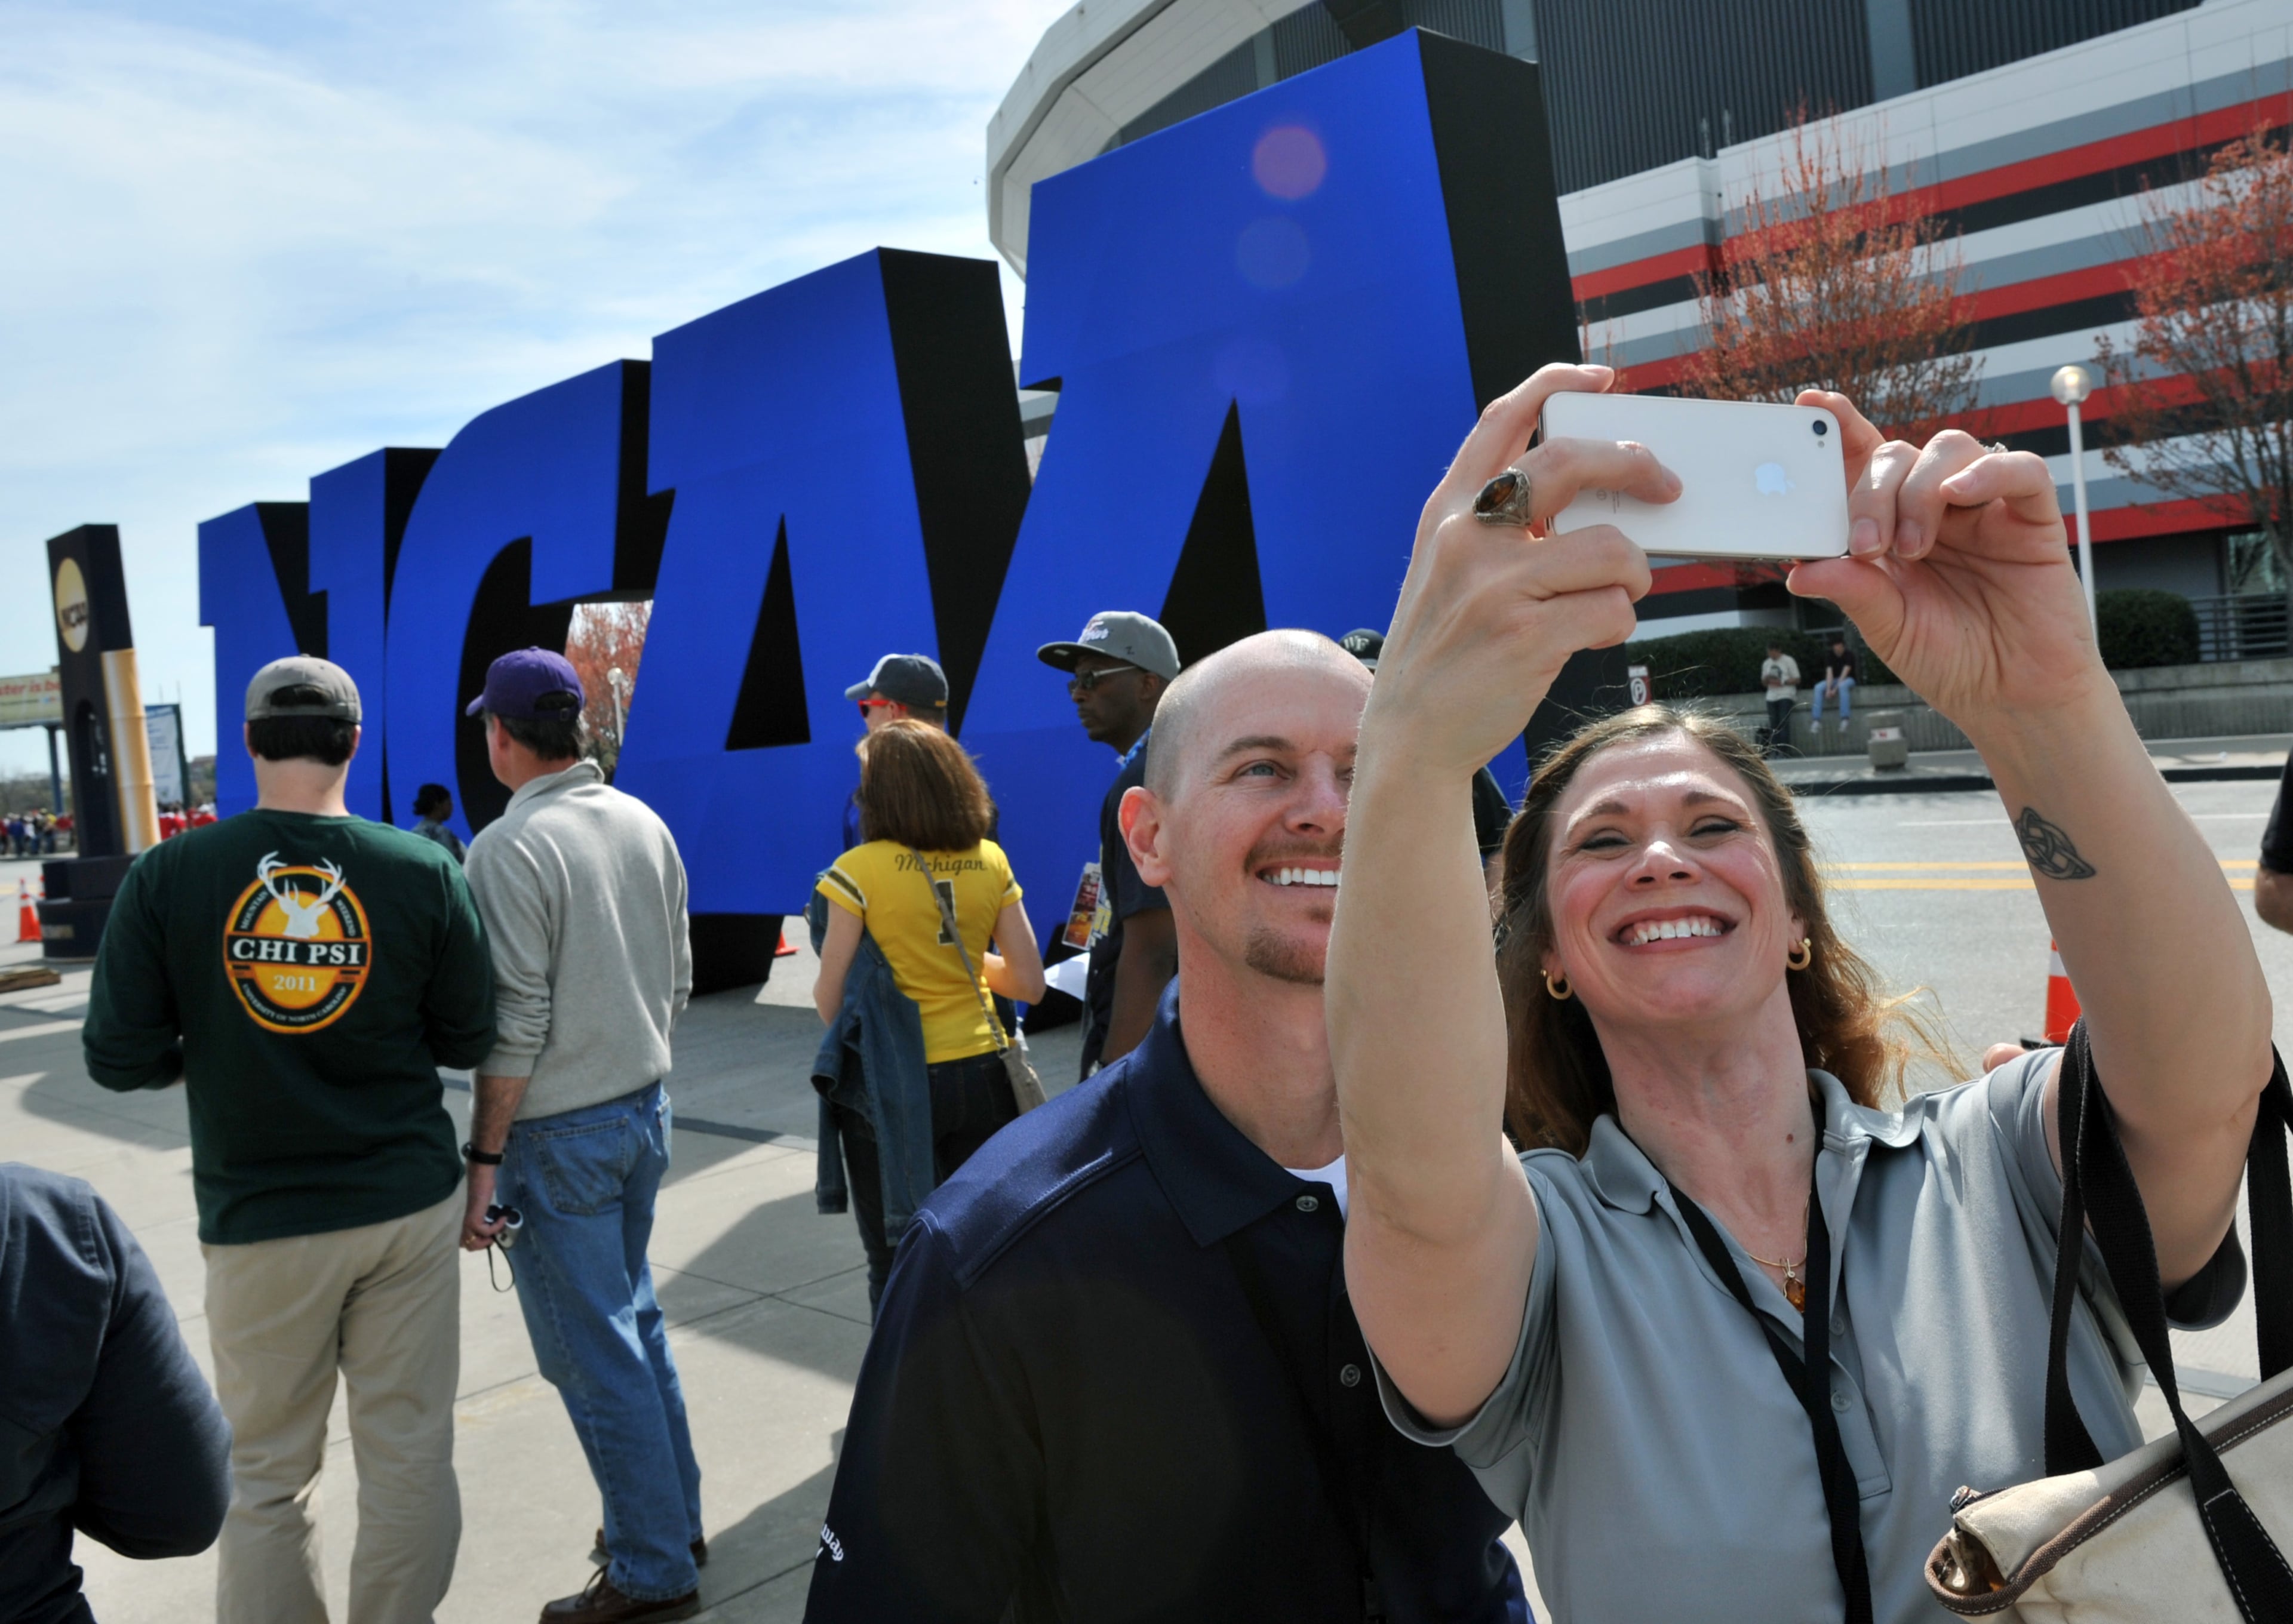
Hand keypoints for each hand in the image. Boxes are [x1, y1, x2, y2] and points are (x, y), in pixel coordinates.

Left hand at [461, 1163, 505, 1251]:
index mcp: (466, 1224)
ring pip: (474, 1243)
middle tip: (494, 1236)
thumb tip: (496, 1228)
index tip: (490, 1237)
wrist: (481, 1182)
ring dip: (488, 1239)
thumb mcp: (484, 1211)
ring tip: (497, 1229)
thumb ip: (484, 1220)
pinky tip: (503, 1218)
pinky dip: (497, 1226)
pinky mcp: (474, 1220)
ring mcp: (468, 1224)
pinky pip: (486, 1231)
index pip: (464, 1243)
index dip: (477, 1244)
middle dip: (483, 1244)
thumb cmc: (483, 1193)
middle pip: (469, 1246)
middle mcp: (465, 1226)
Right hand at [1369, 364, 1669, 775]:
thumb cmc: (1446, 651)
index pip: (1502, 420)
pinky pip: (1613, 609)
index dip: (1555, 383)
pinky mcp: (1527, 637)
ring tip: (1619, 594)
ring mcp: (1495, 586)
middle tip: (1666, 486)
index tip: (1598, 379)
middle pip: (1570, 461)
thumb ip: (1500, 526)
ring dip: (1635, 573)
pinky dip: (1619, 623)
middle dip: (1635, 465)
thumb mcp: (1450, 570)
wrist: (1411, 734)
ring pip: (1611, 547)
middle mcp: (1466, 537)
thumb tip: (1594, 499)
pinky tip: (1596, 635)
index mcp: (1447, 511)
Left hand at [1788, 394, 2103, 723]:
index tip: (1809, 407)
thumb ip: (1851, 590)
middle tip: (1867, 547)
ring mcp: (1984, 508)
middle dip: (1871, 493)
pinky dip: (1988, 472)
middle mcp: (1936, 508)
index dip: (1839, 429)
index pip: (1863, 462)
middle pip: (1897, 455)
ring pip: (1949, 449)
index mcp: (1893, 526)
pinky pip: (2019, 470)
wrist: (2012, 696)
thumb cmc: (1950, 658)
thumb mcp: (1887, 626)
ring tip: (1912, 548)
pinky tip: (1960, 497)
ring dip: (1919, 491)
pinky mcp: (2033, 518)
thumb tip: (1800, 569)